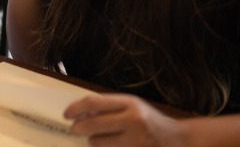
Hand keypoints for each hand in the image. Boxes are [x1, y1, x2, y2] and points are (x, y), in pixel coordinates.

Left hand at [65, 93, 186, 145]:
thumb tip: (80, 112)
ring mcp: (136, 142)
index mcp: (130, 104)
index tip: (67, 114)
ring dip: (92, 141)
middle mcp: (134, 121)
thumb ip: (108, 106)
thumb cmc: (149, 120)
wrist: (179, 141)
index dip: (75, 108)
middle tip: (74, 129)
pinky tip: (106, 146)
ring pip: (98, 143)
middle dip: (78, 128)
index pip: (93, 103)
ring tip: (96, 139)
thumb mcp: (132, 106)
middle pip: (93, 125)